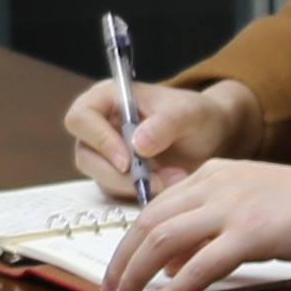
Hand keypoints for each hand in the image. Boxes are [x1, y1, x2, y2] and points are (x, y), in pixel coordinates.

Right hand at [62, 71, 258, 196]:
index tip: (128, 160)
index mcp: (108, 98)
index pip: (82, 117)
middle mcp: (100, 124)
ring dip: (132, 185)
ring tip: (171, 179)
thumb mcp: (189, 112)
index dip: (99, 140)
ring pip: (99, 176)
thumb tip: (137, 144)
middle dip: (118, 173)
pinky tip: (168, 185)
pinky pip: (116, 190)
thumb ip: (166, 123)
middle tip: (154, 179)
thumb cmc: (196, 114)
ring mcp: (105, 152)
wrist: (209, 137)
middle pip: (85, 154)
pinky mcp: (115, 175)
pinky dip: (140, 193)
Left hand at [104, 158, 290, 290]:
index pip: (153, 209)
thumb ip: (210, 228)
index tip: (115, 271)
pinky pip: (199, 267)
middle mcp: (216, 184)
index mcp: (213, 174)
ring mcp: (233, 206)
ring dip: (135, 276)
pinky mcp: (252, 232)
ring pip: (163, 241)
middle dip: (120, 262)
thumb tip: (170, 263)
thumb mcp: (251, 208)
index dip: (127, 243)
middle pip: (148, 224)